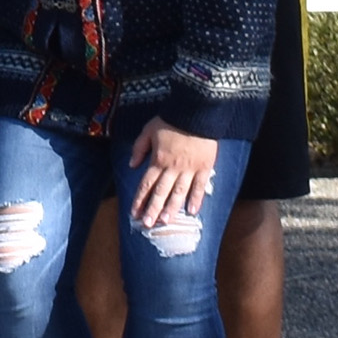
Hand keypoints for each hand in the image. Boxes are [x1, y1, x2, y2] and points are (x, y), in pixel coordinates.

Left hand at [125, 120, 217, 234]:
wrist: (196, 112)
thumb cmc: (171, 120)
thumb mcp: (148, 130)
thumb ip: (139, 148)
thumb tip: (132, 165)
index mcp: (158, 159)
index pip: (146, 184)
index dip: (140, 200)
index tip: (134, 213)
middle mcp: (172, 167)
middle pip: (161, 192)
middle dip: (153, 209)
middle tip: (148, 225)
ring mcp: (190, 169)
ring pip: (179, 192)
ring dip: (172, 208)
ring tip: (165, 222)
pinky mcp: (205, 167)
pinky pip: (200, 186)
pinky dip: (197, 199)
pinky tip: (193, 211)